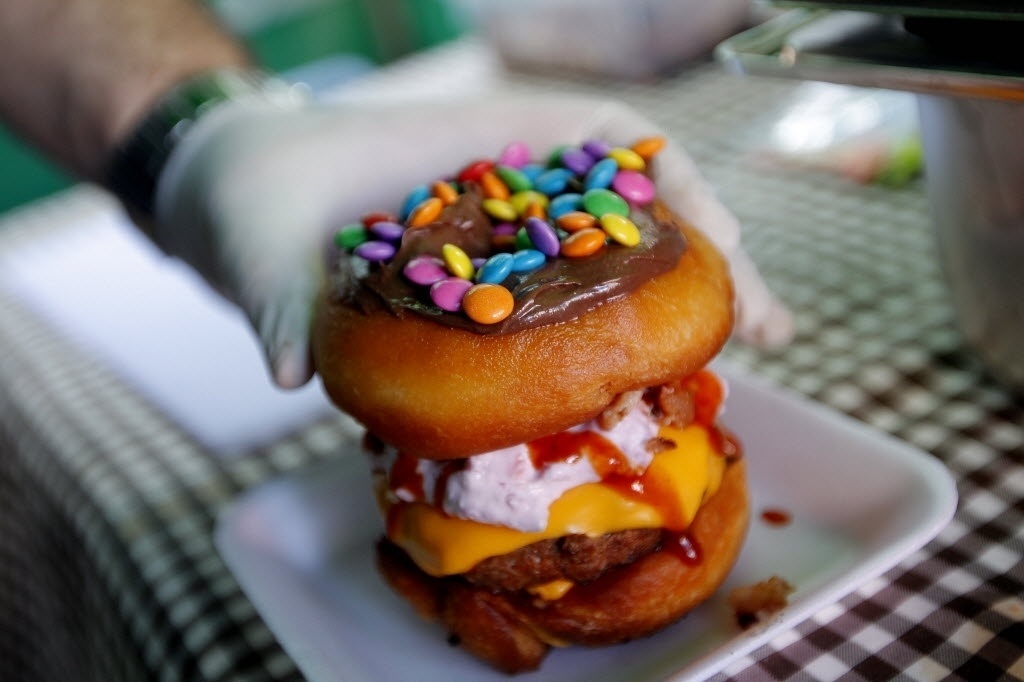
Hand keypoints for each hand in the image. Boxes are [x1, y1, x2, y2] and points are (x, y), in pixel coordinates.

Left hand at [153, 94, 790, 387]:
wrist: (237, 193)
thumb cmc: (256, 191)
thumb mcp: (262, 239)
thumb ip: (281, 300)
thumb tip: (291, 371)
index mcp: (474, 147)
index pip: (606, 140)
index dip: (673, 188)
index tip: (719, 247)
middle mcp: (507, 188)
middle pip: (637, 207)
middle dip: (708, 260)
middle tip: (768, 330)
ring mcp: (508, 238)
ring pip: (616, 259)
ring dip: (683, 303)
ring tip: (747, 356)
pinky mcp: (492, 289)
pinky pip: (571, 307)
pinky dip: (618, 336)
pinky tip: (651, 378)